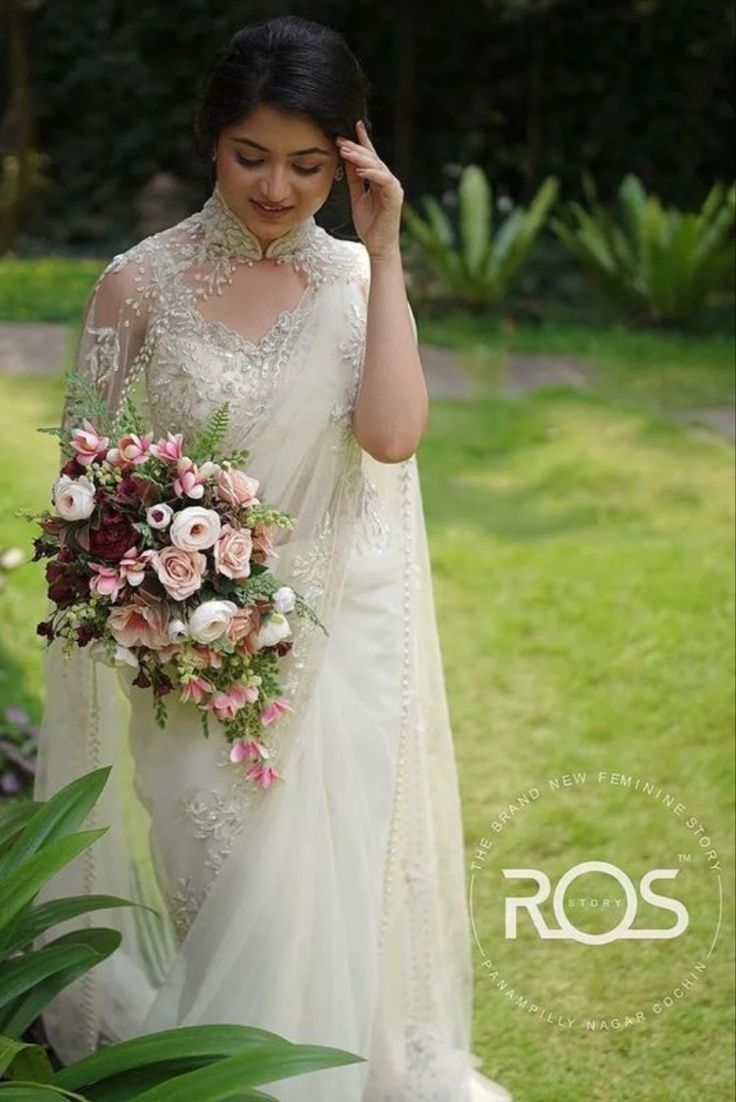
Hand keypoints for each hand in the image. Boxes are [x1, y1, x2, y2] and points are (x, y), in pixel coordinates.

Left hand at [336, 120, 403, 258]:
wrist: (378, 246)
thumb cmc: (369, 225)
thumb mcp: (357, 198)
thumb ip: (354, 180)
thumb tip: (346, 161)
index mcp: (379, 181)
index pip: (370, 157)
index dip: (363, 141)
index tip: (353, 125)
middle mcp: (388, 181)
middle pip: (372, 158)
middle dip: (356, 147)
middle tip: (341, 140)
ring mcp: (393, 187)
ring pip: (377, 166)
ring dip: (361, 157)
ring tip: (346, 151)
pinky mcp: (395, 196)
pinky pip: (383, 180)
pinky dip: (371, 173)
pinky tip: (359, 169)